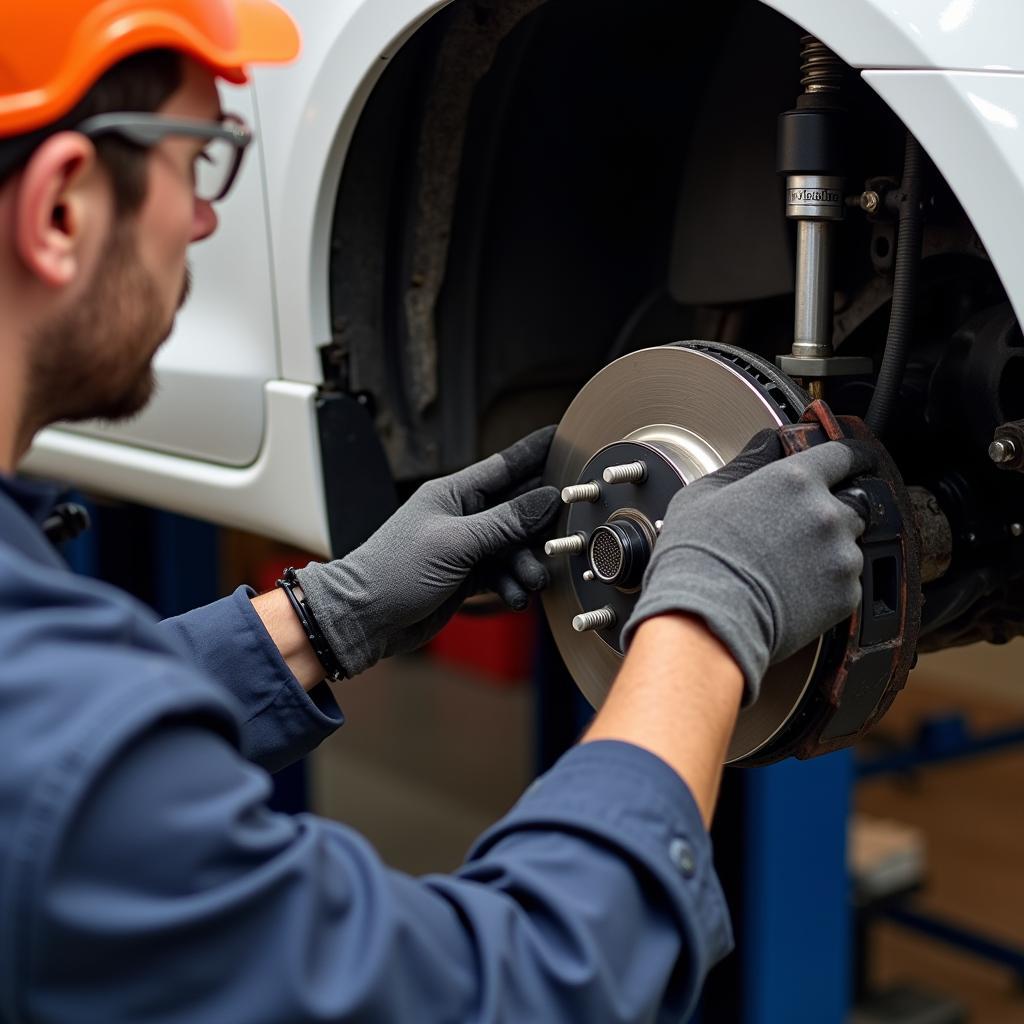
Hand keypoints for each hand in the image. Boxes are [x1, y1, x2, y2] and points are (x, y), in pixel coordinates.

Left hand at [295, 427, 560, 677]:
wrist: (365, 618)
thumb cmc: (395, 570)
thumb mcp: (456, 542)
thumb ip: (505, 522)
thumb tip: (546, 498)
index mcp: (453, 493)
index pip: (504, 465)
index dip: (535, 451)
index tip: (564, 437)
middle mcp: (461, 516)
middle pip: (517, 510)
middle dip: (540, 526)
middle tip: (564, 535)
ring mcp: (464, 547)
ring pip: (513, 547)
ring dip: (526, 564)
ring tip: (532, 581)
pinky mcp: (464, 576)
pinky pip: (501, 574)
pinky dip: (511, 585)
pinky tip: (514, 597)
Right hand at [621, 429, 877, 703]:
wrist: (706, 619)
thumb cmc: (697, 558)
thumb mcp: (706, 493)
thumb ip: (747, 462)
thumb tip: (767, 444)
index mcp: (795, 480)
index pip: (844, 454)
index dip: (848, 456)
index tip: (849, 461)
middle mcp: (826, 513)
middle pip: (852, 500)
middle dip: (831, 508)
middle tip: (797, 526)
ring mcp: (841, 555)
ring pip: (849, 543)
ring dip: (829, 547)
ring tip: (789, 563)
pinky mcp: (845, 594)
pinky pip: (846, 580)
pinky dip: (826, 582)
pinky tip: (793, 587)